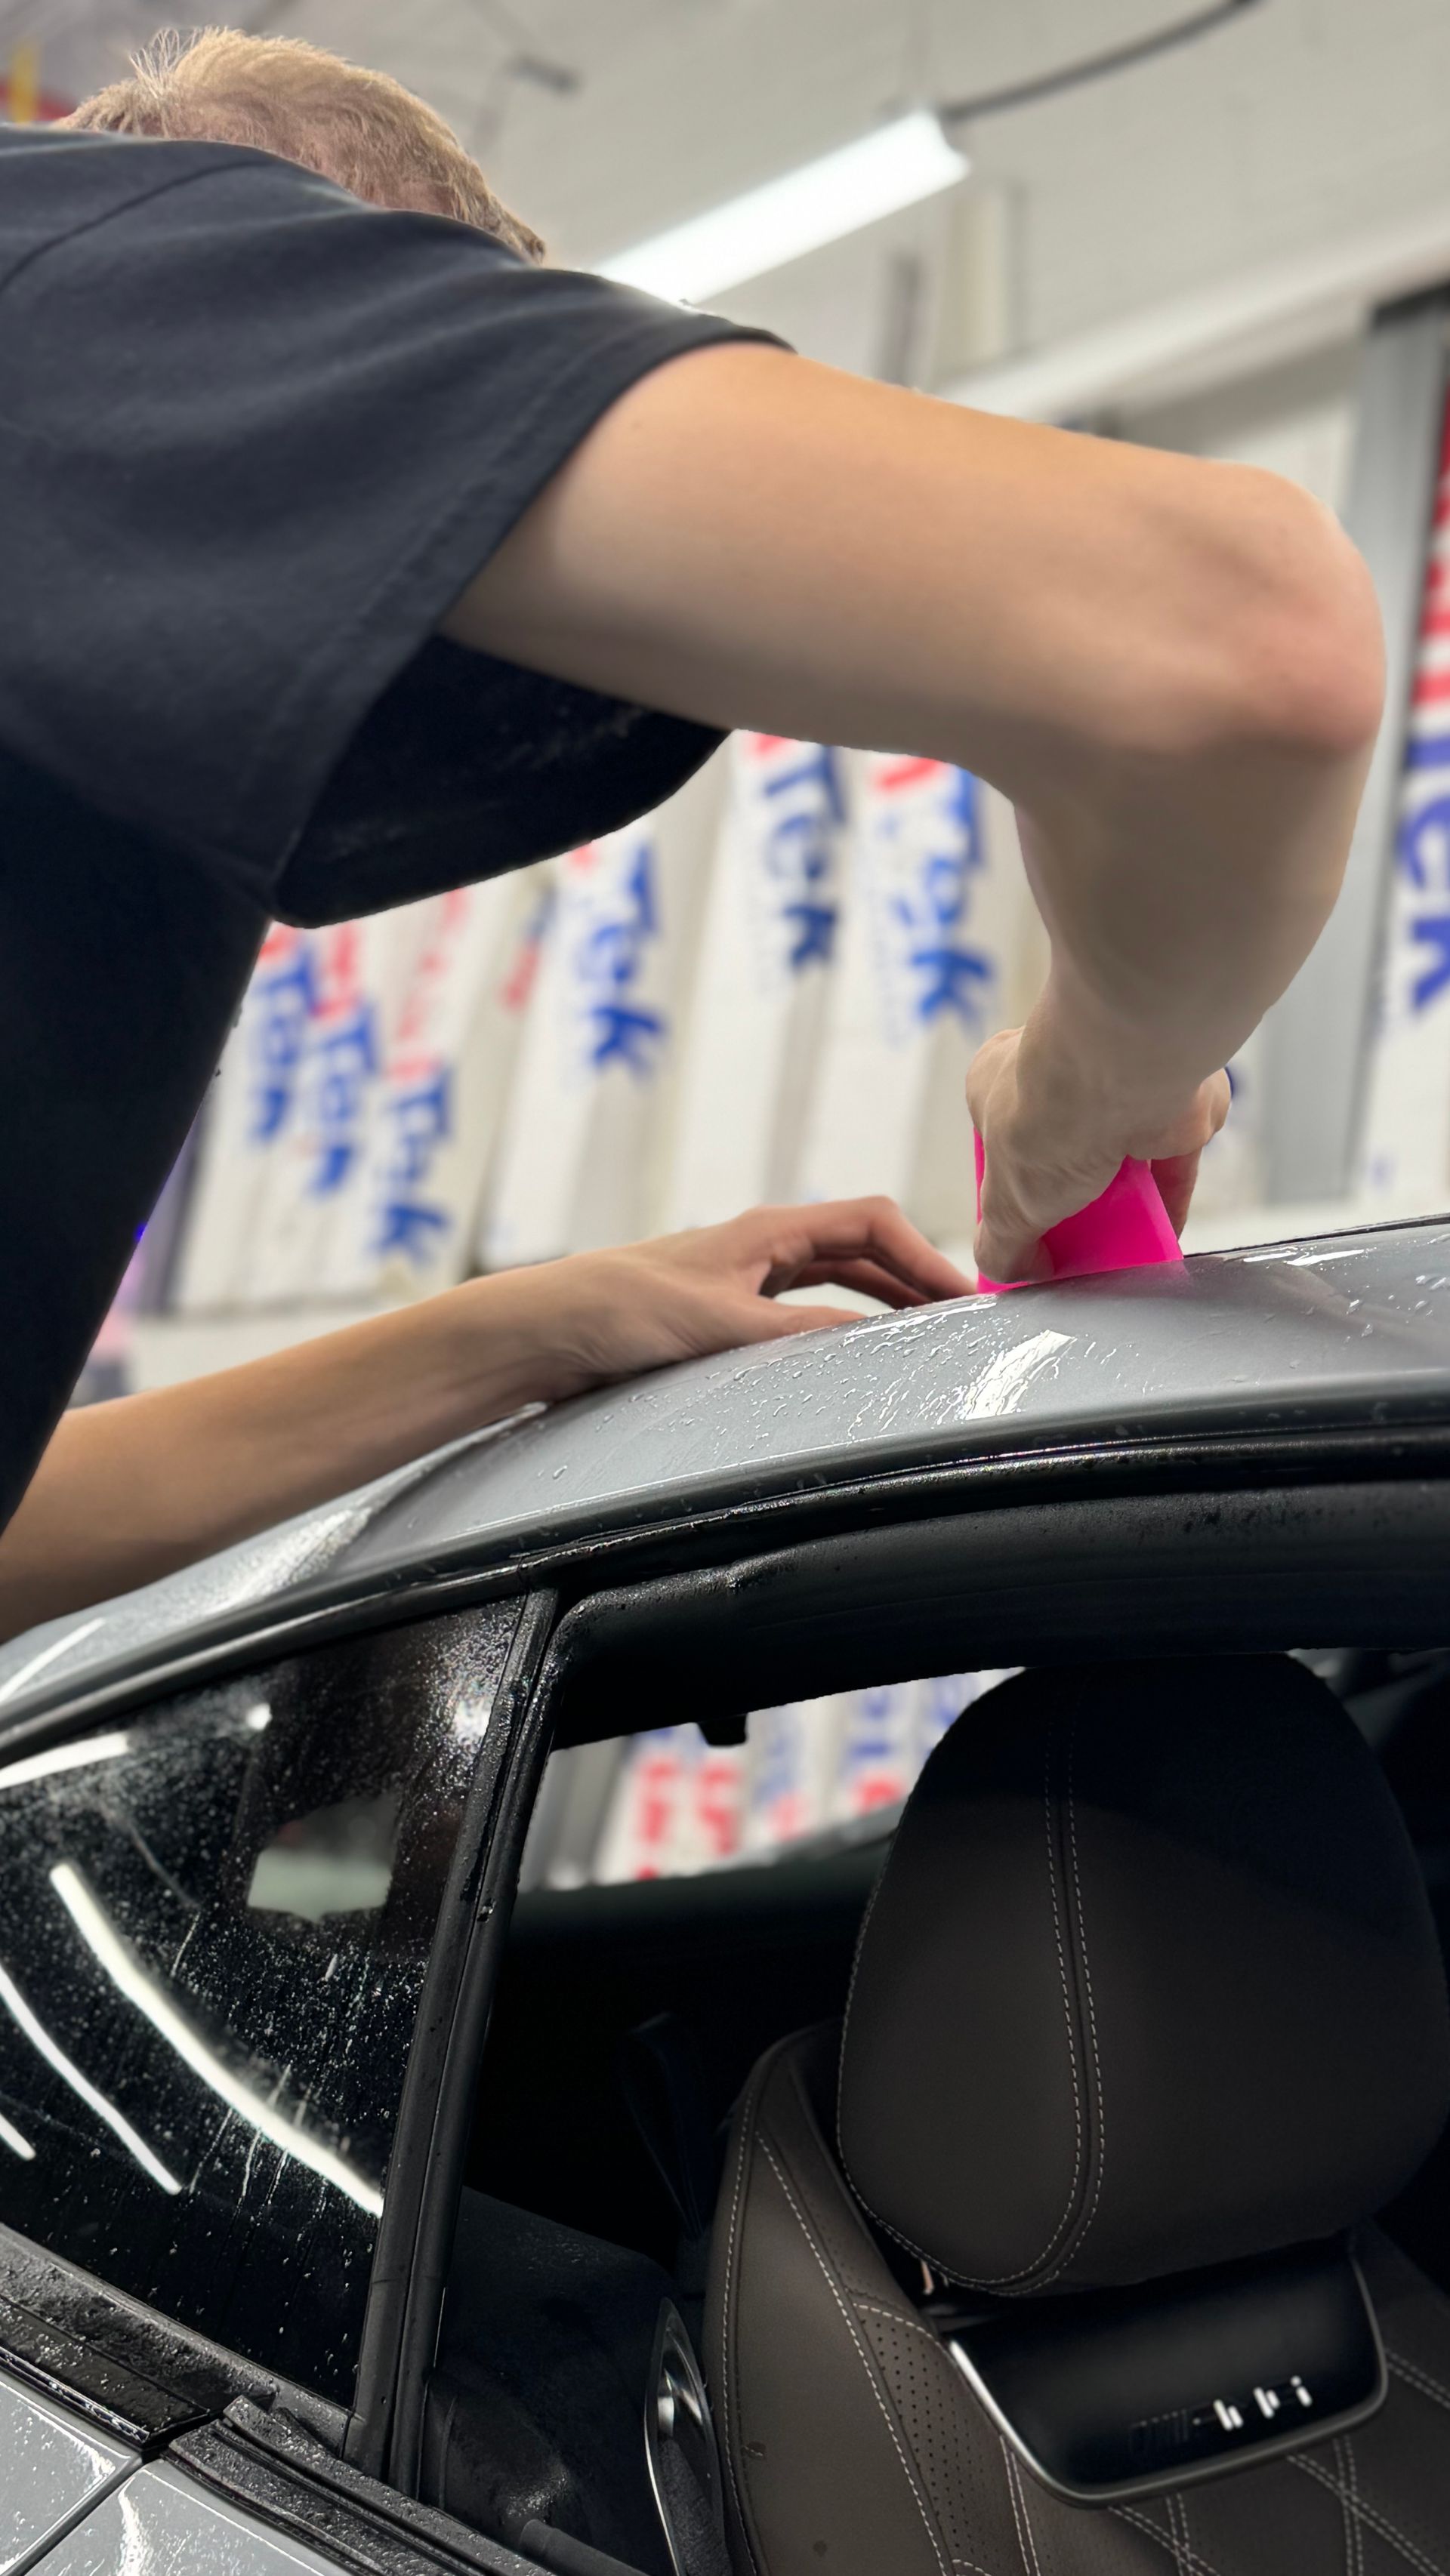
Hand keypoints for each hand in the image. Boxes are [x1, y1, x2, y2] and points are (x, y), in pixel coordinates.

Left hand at [518, 1198, 972, 1399]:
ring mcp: (746, 1281)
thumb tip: (873, 1340)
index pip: (872, 1222)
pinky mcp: (727, 1317)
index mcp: (769, 1229)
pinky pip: (804, 1315)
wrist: (545, 1332)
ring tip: (926, 1339)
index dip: (925, 1255)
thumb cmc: (620, 1308)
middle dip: (916, 1279)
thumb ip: (800, 1331)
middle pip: (864, 1250)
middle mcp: (763, 1248)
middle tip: (961, 1322)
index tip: (964, 1296)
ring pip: (837, 1284)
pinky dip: (841, 1329)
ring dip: (883, 1305)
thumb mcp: (723, 1323)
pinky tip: (853, 1359)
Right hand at [967, 1014, 1229, 1286]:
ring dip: (1122, 1209)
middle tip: (1072, 1250)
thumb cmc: (1049, 1117)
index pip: (1000, 1145)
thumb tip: (1015, 1274)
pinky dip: (1166, 1206)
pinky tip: (1160, 1241)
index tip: (1022, 1234)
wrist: (1125, 1073)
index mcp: (999, 1084)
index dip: (1010, 1193)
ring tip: (1119, 1255)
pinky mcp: (1173, 1107)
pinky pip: (1170, 1169)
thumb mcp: (1006, 1205)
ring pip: (1119, 1163)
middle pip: (1062, 1158)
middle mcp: (1062, 1077)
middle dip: (1069, 1205)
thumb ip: (1002, 1246)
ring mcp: (1120, 1088)